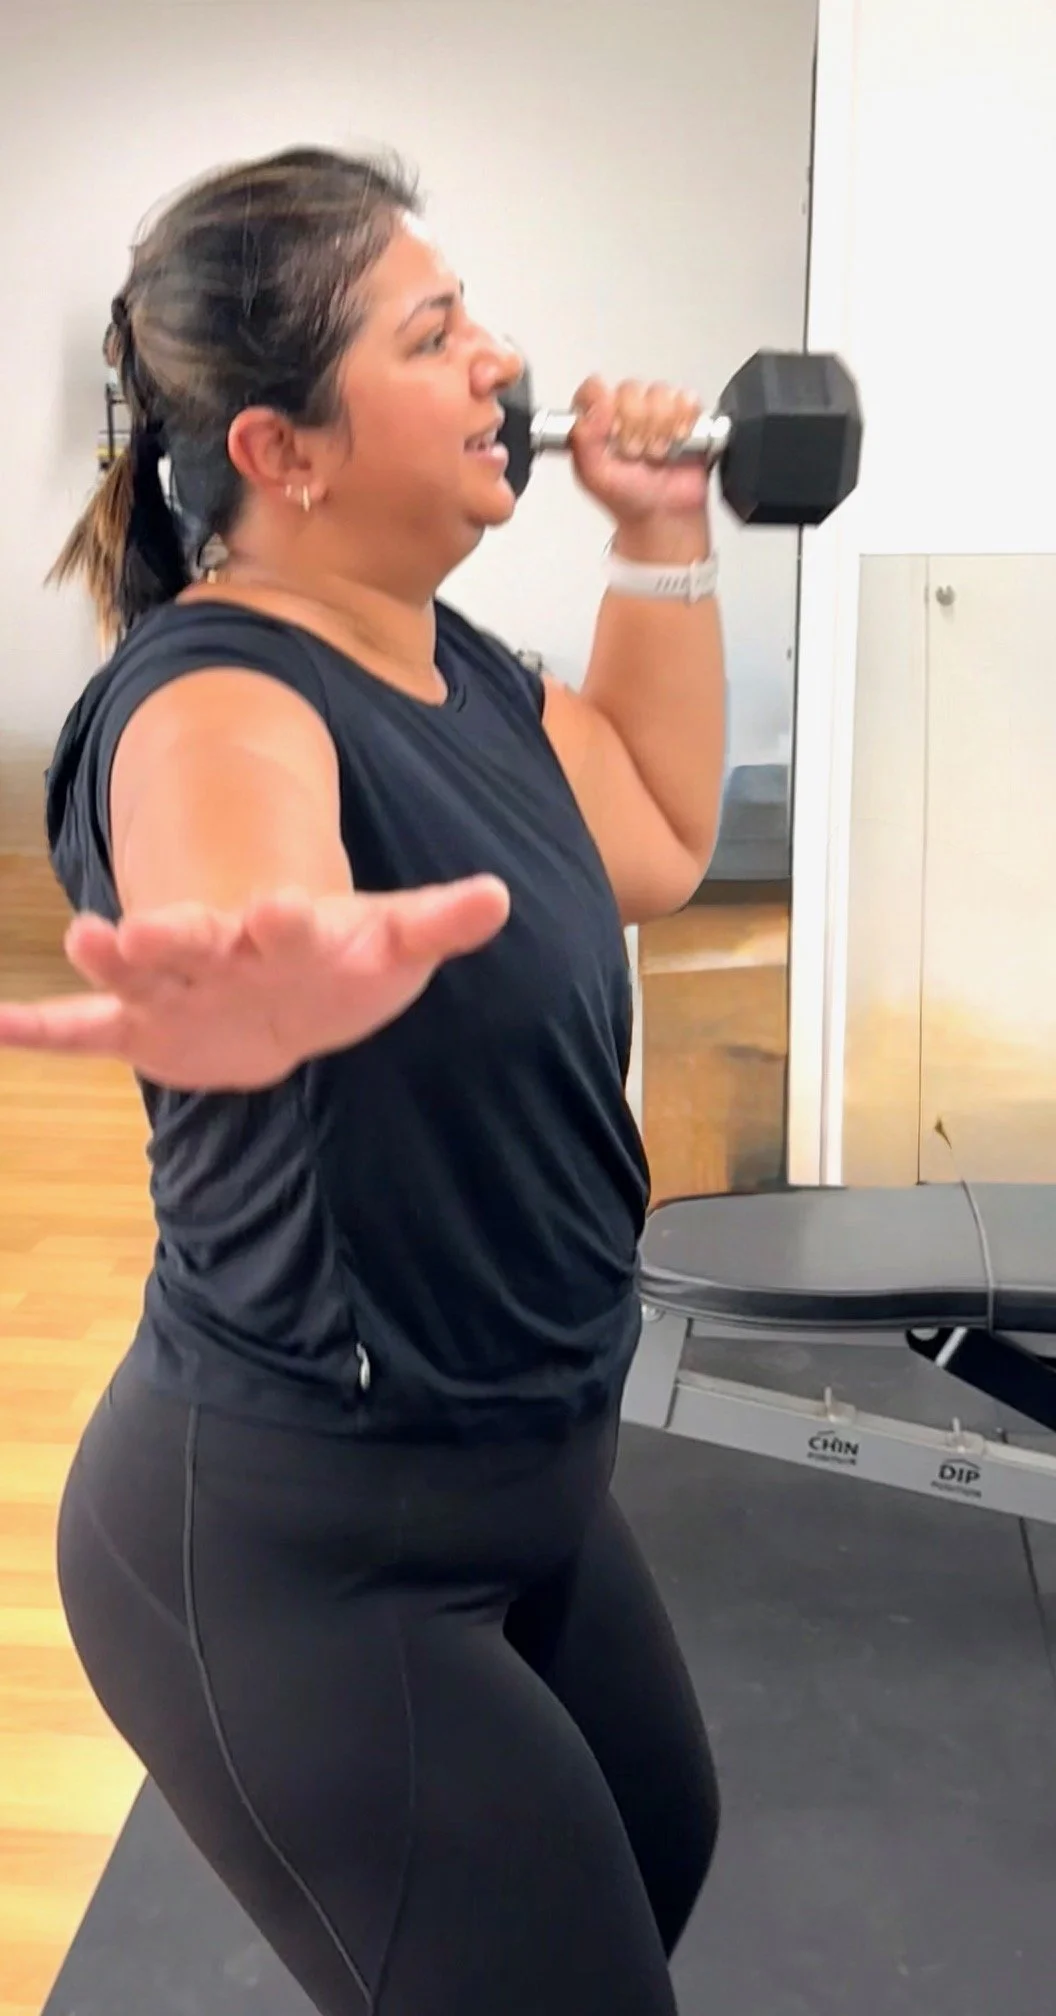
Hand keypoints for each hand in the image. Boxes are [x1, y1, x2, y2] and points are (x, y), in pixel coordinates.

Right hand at [0, 878, 509, 1090]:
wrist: (290, 989)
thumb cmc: (344, 962)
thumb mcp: (393, 944)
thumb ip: (437, 923)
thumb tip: (499, 896)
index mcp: (285, 931)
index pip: (285, 921)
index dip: (284, 917)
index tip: (280, 908)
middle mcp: (221, 949)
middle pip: (194, 937)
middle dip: (175, 933)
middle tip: (151, 927)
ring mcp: (176, 986)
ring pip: (135, 972)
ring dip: (111, 958)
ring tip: (85, 939)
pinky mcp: (143, 1027)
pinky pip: (86, 1030)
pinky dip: (43, 1029)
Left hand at [568, 377, 710, 524]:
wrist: (664, 516)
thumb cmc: (628, 498)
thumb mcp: (594, 475)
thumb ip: (584, 440)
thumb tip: (594, 411)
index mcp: (597, 420)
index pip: (593, 389)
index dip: (604, 405)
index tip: (612, 429)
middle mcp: (624, 411)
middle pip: (630, 390)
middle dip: (635, 426)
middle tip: (635, 452)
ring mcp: (655, 410)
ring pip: (659, 394)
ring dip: (660, 428)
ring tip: (656, 452)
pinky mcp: (684, 413)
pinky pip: (686, 400)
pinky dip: (683, 422)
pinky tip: (677, 443)